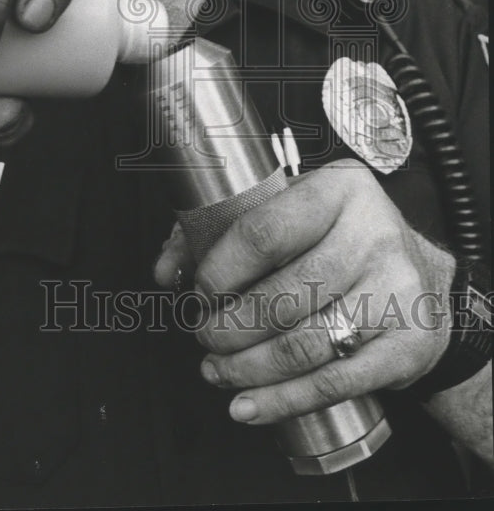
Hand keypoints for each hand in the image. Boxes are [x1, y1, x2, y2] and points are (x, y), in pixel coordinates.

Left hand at [154, 160, 455, 423]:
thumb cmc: (341, 242)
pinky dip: (280, 400)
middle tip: (204, 335)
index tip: (199, 292)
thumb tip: (168, 269)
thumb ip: (221, 230)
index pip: (264, 232)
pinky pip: (332, 383)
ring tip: (216, 369)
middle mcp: (372, 235)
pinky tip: (248, 403)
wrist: (425, 281)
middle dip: (227, 326)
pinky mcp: (406, 346)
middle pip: (280, 296)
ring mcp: (395, 292)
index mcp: (339, 191)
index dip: (220, 270)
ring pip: (301, 344)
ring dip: (246, 367)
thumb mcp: (293, 213)